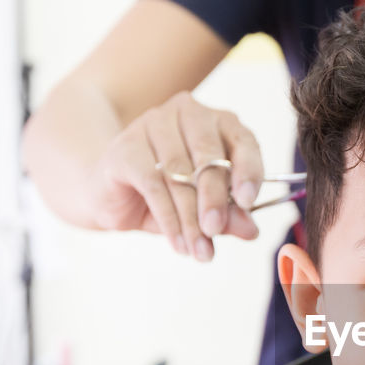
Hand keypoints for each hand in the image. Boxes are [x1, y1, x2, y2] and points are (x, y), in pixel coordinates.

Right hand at [92, 92, 264, 260]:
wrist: (112, 193)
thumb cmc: (166, 194)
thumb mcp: (203, 207)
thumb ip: (229, 215)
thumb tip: (252, 231)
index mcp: (217, 122)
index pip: (243, 141)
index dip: (248, 171)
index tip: (247, 201)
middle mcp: (188, 114)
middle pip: (209, 157)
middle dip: (215, 200)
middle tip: (215, 232)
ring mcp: (154, 124)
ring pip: (180, 174)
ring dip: (191, 218)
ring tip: (199, 250)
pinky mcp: (126, 146)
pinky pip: (153, 183)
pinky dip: (168, 218)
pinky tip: (177, 242)